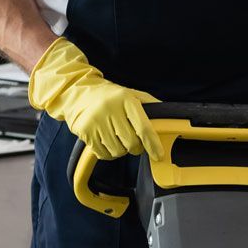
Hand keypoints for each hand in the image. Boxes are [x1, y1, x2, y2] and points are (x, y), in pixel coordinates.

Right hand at [27, 37, 161, 162]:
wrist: (77, 92)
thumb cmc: (109, 96)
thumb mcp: (131, 94)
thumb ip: (150, 104)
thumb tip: (171, 116)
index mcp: (125, 99)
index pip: (144, 128)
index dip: (153, 145)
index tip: (158, 155)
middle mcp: (110, 109)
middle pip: (131, 143)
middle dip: (136, 147)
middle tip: (133, 142)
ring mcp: (95, 121)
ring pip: (117, 151)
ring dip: (121, 150)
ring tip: (117, 138)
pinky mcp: (85, 132)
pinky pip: (103, 154)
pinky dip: (108, 153)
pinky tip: (106, 141)